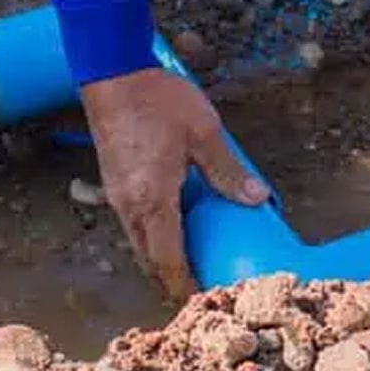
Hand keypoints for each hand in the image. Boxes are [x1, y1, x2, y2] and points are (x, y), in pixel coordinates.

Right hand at [81, 69, 268, 300]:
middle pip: (150, 258)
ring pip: (138, 240)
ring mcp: (116, 195)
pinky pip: (132, 221)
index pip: (168, 260)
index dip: (185, 284)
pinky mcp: (113, 181)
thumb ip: (228, 170)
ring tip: (190, 253)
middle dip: (173, 275)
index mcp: (153, 200)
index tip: (203, 296)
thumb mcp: (204, 132)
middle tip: (201, 280)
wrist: (113, 74)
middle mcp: (130, 206)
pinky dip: (152, 231)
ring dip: (161, 253)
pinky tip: (172, 218)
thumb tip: (256, 199)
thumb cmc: (158, 100)